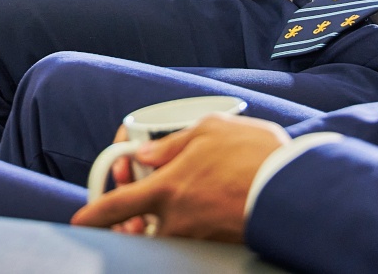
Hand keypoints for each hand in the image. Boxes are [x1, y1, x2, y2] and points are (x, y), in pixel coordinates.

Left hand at [71, 113, 288, 240]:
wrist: (298, 189)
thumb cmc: (255, 154)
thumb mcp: (209, 131)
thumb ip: (172, 145)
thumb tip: (145, 155)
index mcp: (168, 189)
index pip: (117, 207)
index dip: (94, 215)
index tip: (79, 221)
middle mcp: (179, 220)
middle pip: (141, 231)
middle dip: (132, 225)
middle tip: (135, 211)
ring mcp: (201, 238)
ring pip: (168, 238)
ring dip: (161, 226)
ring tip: (169, 208)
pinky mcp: (222, 246)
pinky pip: (194, 241)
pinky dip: (190, 230)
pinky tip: (204, 210)